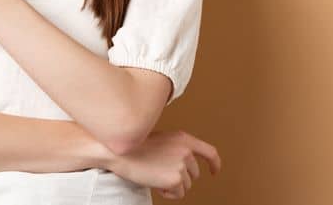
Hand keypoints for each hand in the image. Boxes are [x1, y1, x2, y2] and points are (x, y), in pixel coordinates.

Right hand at [104, 129, 222, 199]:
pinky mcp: (175, 179)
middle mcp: (186, 151)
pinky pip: (178, 194)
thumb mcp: (161, 139)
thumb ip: (176, 147)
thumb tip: (185, 164)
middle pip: (194, 173)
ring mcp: (182, 165)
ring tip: (155, 175)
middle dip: (180, 176)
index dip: (214, 164)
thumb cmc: (134, 145)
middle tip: (161, 172)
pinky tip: (155, 183)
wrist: (118, 151)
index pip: (210, 152)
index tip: (213, 171)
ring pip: (186, 185)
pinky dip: (168, 193)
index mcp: (184, 139)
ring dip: (172, 184)